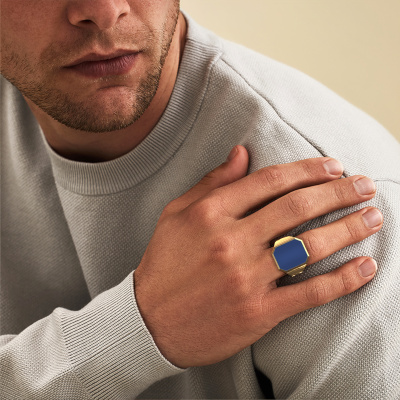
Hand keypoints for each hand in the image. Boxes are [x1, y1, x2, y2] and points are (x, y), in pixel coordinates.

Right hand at [134, 145, 381, 367]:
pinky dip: (342, 280)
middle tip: (366, 184)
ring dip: (348, 228)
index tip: (333, 166)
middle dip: (338, 192)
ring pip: (309, 247)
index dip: (307, 170)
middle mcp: (230, 241)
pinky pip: (309, 293)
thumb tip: (241, 152)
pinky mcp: (258, 312)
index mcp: (210, 213)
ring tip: (373, 217)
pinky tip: (365, 267)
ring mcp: (246, 278)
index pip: (269, 181)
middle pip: (297, 208)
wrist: (148, 323)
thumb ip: (211, 183)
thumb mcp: (176, 214)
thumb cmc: (163, 264)